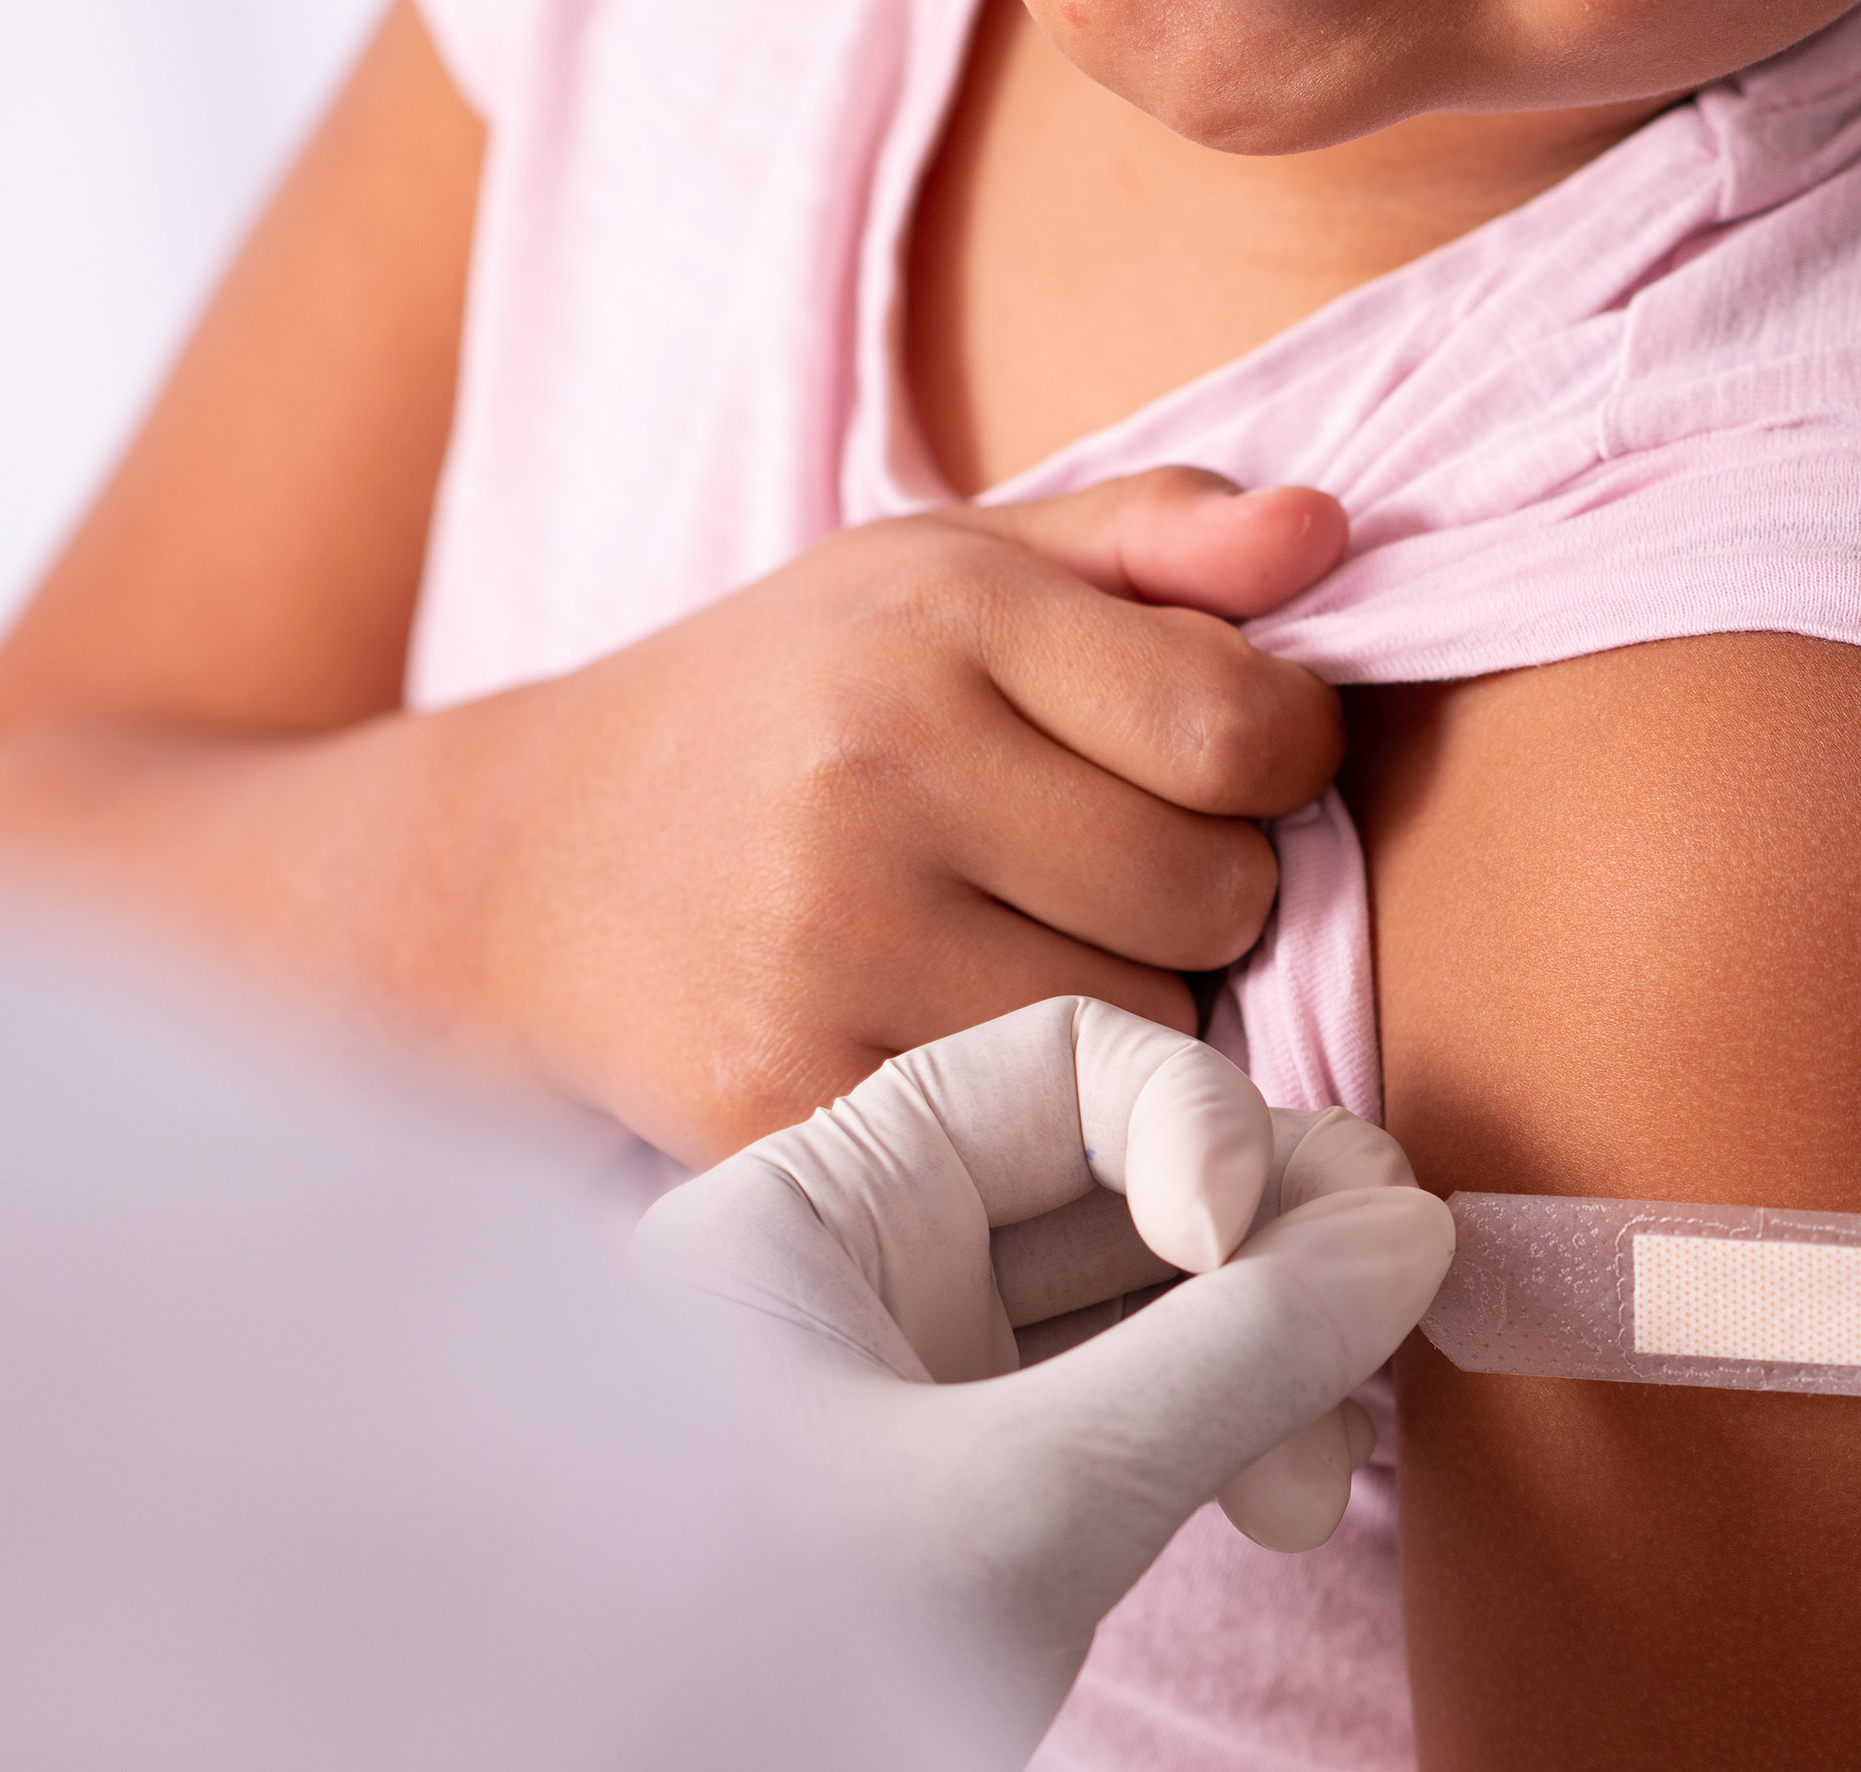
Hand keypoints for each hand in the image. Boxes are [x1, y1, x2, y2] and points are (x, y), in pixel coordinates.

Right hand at [449, 469, 1348, 1164]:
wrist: (530, 865)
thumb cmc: (802, 705)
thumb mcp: (956, 570)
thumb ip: (1159, 538)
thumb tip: (1330, 534)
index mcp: (939, 616)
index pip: (1252, 732)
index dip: (1271, 765)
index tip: (1197, 772)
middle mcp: (874, 771)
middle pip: (1221, 899)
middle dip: (1194, 900)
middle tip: (1074, 877)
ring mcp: (824, 947)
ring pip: (1152, 1037)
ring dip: (1125, 1020)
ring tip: (1004, 958)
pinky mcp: (792, 1103)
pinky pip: (1046, 1147)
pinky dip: (1037, 1123)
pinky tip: (953, 1049)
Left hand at [632, 997, 1451, 1740]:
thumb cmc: (772, 1700)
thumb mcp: (1031, 1503)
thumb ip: (1236, 1354)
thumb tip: (1414, 1236)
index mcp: (809, 1214)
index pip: (1063, 1068)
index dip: (1207, 1128)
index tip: (1252, 1255)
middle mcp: (860, 1280)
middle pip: (1128, 1180)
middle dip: (1274, 1258)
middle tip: (1375, 1352)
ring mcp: (919, 1400)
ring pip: (1152, 1311)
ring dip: (1273, 1367)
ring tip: (1312, 1495)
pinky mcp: (978, 1512)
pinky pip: (1138, 1417)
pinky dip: (1228, 1440)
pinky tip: (1280, 1506)